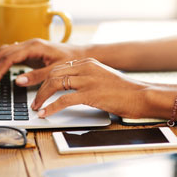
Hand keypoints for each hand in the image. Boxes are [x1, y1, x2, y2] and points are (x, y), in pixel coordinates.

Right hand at [0, 39, 83, 87]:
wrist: (80, 54)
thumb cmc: (70, 60)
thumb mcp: (55, 70)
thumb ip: (37, 76)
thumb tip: (18, 81)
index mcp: (34, 46)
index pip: (9, 58)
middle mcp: (28, 43)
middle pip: (2, 52)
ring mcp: (28, 46)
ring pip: (4, 50)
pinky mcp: (29, 51)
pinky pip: (9, 53)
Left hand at [32, 58, 149, 118]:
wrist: (142, 95)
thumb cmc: (122, 89)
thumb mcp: (100, 76)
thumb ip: (84, 77)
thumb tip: (67, 87)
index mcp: (86, 62)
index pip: (58, 68)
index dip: (45, 79)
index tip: (38, 89)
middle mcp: (85, 68)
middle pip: (53, 74)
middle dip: (40, 88)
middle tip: (34, 100)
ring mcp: (87, 80)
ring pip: (55, 84)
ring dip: (42, 97)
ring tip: (36, 107)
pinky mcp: (90, 94)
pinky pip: (64, 100)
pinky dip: (51, 107)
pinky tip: (45, 113)